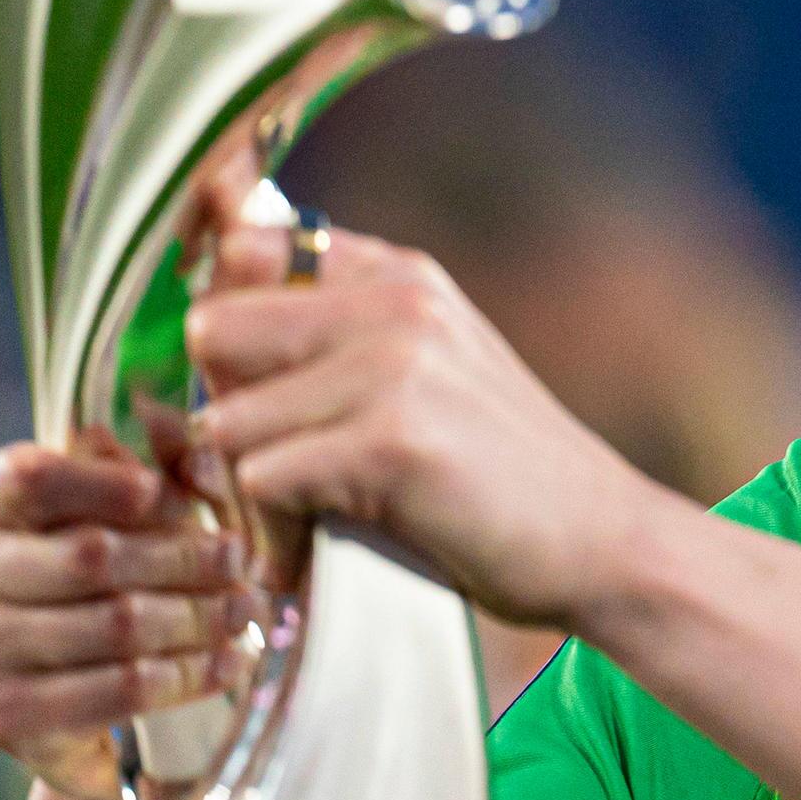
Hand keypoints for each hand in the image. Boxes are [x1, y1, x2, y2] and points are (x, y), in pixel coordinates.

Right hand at [0, 435, 258, 799]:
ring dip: (200, 617)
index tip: (168, 496)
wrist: (66, 685)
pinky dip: (189, 673)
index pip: (33, 478)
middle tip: (241, 561)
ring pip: (117, 625)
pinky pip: (121, 689)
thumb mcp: (130, 505)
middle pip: (92, 556)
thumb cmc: (106, 567)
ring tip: (246, 608)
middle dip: (185, 558)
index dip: (107, 482)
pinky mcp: (6, 715)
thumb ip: (165, 469)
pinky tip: (228, 661)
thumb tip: (200, 462)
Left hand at [185, 224, 675, 632]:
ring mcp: (396, 366)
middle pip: (216, 334)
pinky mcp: (392, 439)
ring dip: (243, 489)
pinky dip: (273, 531)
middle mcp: (395, 302)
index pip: (245, 249)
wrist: (600, 539)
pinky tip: (310, 550)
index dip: (213, 315)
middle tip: (257, 477)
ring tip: (292, 524)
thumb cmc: (496, 471)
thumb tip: (200, 333)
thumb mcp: (426, 370)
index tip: (222, 382)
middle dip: (219, 411)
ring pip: (229, 419)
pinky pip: (262, 480)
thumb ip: (337, 336)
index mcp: (399, 274)